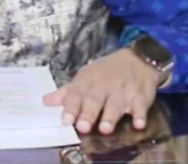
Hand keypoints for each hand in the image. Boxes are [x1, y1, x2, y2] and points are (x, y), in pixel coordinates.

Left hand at [42, 49, 160, 134]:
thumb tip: (46, 101)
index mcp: (88, 81)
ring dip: (111, 116)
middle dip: (89, 113)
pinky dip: (140, 114)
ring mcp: (123, 91)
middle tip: (83, 126)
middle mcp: (104, 85)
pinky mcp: (141, 96)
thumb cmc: (108, 72)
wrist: (138, 59)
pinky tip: (138, 123)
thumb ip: (67, 93)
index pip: (76, 94)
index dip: (71, 107)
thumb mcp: (86, 77)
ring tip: (105, 128)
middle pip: (95, 100)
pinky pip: (141, 106)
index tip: (66, 119)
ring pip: (116, 104)